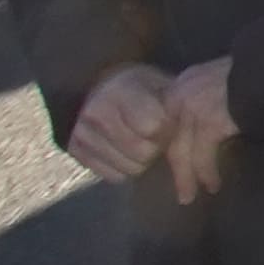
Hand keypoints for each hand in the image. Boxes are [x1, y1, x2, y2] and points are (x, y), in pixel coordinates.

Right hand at [66, 65, 174, 183]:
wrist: (104, 87)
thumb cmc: (145, 89)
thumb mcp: (164, 87)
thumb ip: (176, 109)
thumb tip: (189, 139)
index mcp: (121, 90)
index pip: (152, 127)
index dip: (167, 129)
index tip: (168, 122)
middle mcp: (95, 111)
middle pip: (142, 153)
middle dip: (156, 147)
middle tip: (155, 136)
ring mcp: (81, 132)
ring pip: (129, 169)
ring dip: (142, 161)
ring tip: (139, 141)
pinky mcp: (74, 150)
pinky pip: (113, 177)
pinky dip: (125, 169)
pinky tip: (124, 151)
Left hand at [158, 58, 239, 201]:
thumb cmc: (260, 73)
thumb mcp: (227, 79)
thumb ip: (216, 95)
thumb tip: (218, 117)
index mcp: (187, 81)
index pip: (168, 118)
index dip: (171, 142)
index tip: (175, 161)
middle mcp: (183, 93)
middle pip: (171, 136)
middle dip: (176, 165)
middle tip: (179, 189)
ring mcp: (193, 107)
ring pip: (181, 149)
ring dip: (187, 175)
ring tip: (190, 196)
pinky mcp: (209, 121)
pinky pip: (202, 154)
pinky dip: (206, 172)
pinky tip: (212, 184)